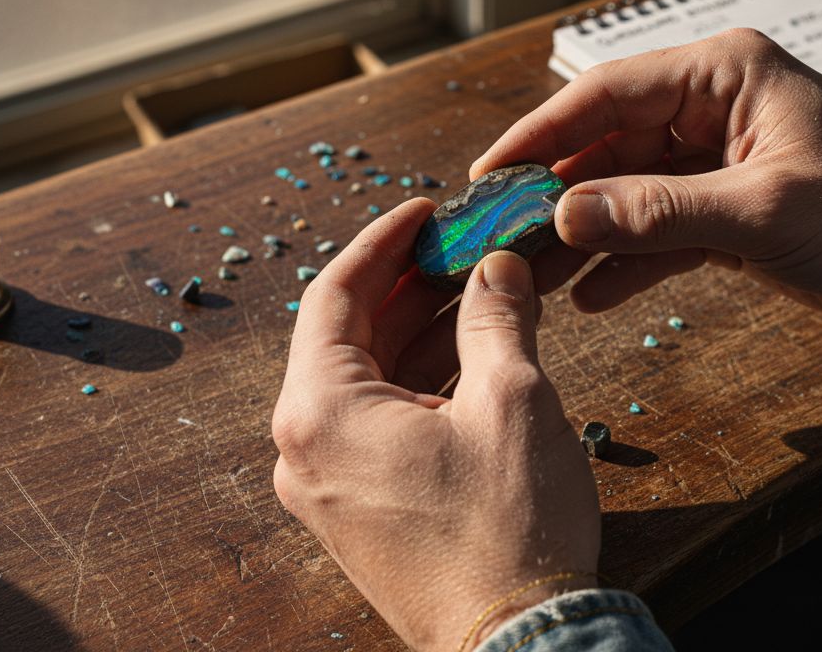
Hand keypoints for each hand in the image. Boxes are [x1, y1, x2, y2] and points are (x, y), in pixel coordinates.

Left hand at [272, 199, 599, 651]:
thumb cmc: (508, 530)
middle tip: (461, 249)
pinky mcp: (356, 513)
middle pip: (347, 338)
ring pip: (366, 383)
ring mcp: (325, 487)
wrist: (517, 644)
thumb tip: (496, 269)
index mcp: (320, 412)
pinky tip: (470, 359)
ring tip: (479, 295)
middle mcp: (303, 450)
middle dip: (408, 287)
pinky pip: (377, 427)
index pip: (336, 295)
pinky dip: (418, 385)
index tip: (424, 212)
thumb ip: (496, 317)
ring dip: (418, 335)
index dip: (384, 242)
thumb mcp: (512, 399)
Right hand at [473, 29, 821, 322]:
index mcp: (725, 75)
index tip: (491, 175)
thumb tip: (568, 215)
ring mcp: (718, 160)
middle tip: (503, 238)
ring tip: (535, 278)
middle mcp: (714, 108)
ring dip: (587, 235)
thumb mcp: (766, 211)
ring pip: (629, 193)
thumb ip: (662, 213)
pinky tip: (590, 296)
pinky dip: (628, 262)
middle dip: (558, 195)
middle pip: (608, 145)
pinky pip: (660, 230)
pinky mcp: (728, 208)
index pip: (609, 93)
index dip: (542, 133)